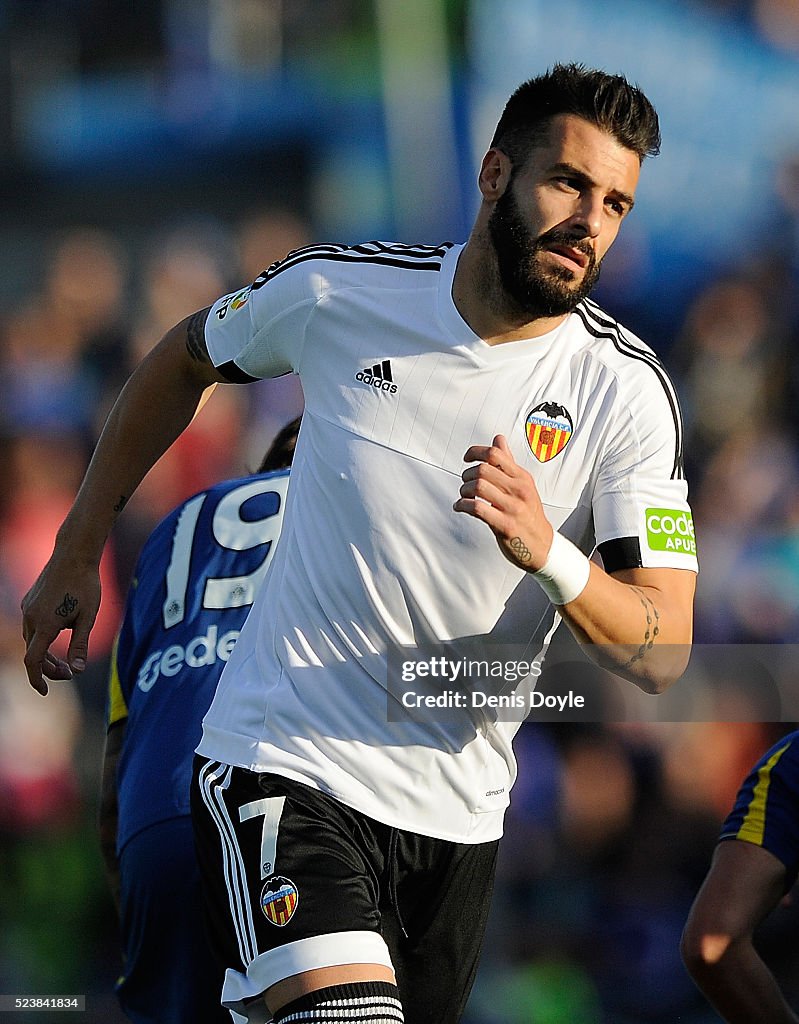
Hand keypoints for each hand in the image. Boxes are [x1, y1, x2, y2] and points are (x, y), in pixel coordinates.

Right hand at [21, 558, 100, 695]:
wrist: (74, 554)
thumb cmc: (85, 585)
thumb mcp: (88, 617)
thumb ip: (81, 645)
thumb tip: (78, 670)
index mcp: (45, 624)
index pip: (33, 661)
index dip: (37, 679)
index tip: (45, 692)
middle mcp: (30, 618)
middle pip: (33, 653)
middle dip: (49, 668)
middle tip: (70, 673)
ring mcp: (27, 608)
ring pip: (32, 640)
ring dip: (46, 653)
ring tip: (67, 660)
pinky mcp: (29, 601)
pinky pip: (32, 626)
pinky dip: (43, 638)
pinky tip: (61, 633)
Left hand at [453, 434, 553, 570]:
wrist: (543, 546)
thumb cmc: (530, 516)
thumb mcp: (524, 485)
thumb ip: (508, 463)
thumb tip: (498, 439)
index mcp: (523, 478)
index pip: (496, 454)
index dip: (476, 452)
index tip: (467, 458)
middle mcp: (519, 490)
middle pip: (483, 469)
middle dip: (467, 475)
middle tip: (465, 482)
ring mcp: (513, 508)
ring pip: (478, 487)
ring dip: (464, 490)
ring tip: (464, 495)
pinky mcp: (505, 525)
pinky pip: (477, 508)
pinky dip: (463, 505)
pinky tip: (461, 507)